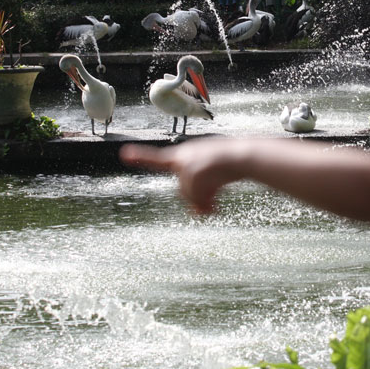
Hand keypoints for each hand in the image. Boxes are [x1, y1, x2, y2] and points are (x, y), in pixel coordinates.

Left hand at [120, 141, 240, 212]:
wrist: (245, 155)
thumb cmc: (232, 163)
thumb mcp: (213, 176)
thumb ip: (200, 192)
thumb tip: (197, 214)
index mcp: (185, 154)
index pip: (159, 158)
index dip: (141, 157)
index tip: (124, 155)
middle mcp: (183, 158)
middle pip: (182, 190)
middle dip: (197, 198)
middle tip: (213, 203)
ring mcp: (187, 164)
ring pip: (188, 194)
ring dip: (204, 200)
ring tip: (219, 197)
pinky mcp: (193, 172)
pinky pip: (195, 196)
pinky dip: (206, 203)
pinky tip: (216, 207)